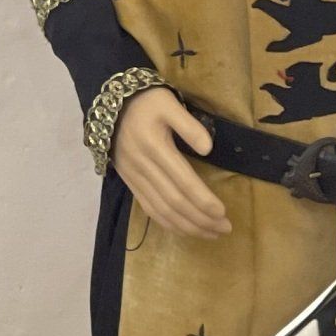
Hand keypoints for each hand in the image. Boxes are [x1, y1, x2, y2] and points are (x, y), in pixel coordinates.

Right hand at [112, 87, 230, 239]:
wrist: (110, 104)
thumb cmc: (146, 101)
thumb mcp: (169, 103)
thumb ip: (189, 125)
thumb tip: (208, 148)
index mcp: (156, 148)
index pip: (184, 182)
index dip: (203, 201)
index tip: (223, 212)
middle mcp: (144, 168)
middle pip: (175, 202)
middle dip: (201, 219)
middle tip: (225, 228)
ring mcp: (134, 178)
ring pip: (162, 210)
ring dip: (187, 226)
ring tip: (211, 233)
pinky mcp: (130, 183)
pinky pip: (149, 209)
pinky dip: (168, 223)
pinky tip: (184, 229)